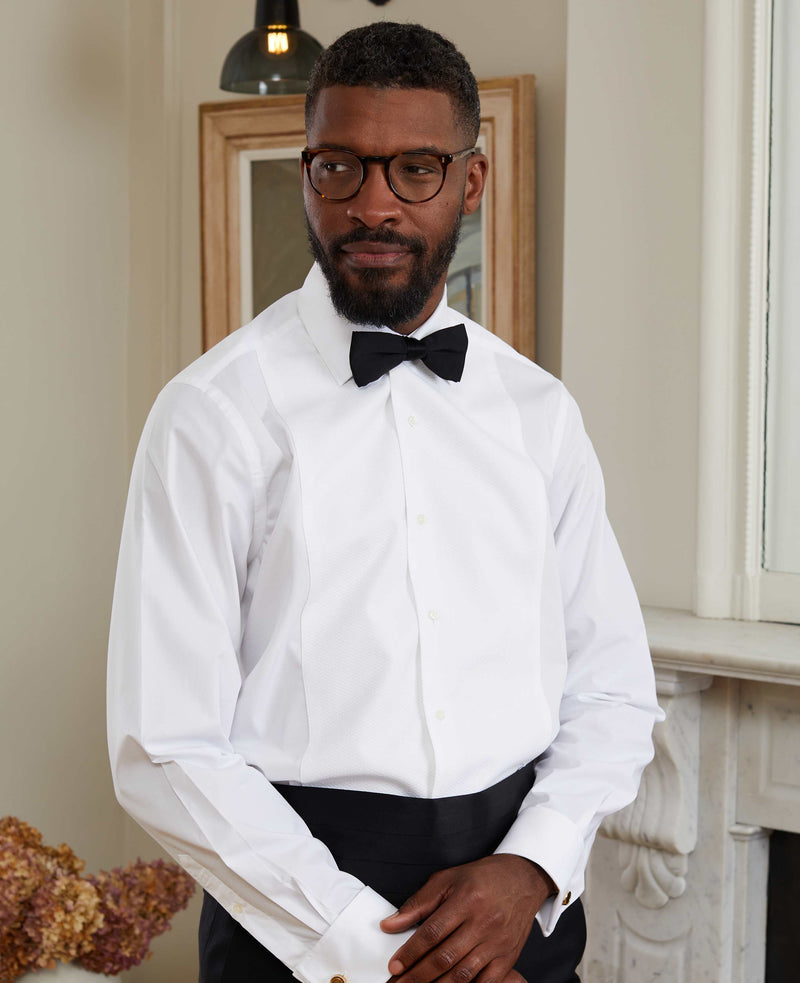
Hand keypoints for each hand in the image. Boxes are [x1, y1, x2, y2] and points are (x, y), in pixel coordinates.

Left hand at [380, 855, 553, 982]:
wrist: (522, 879)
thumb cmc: (482, 878)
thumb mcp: (447, 879)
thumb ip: (418, 903)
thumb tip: (389, 924)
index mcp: (466, 900)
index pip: (432, 932)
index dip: (410, 952)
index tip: (394, 966)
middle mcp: (483, 922)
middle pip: (445, 957)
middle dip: (417, 976)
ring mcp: (497, 942)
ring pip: (463, 974)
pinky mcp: (508, 957)